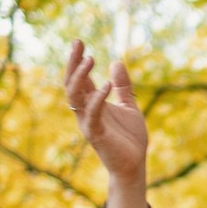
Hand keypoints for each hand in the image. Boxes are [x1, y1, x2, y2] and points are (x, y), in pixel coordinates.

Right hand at [65, 38, 150, 207]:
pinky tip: (107, 85)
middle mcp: (86, 111)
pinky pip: (92, 114)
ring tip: (90, 59)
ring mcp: (89, 122)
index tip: (78, 42)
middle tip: (77, 45)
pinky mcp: (96, 135)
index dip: (77, 60)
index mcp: (93, 103)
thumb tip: (117, 62)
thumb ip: (123, 86)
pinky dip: (98, 99)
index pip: (80, 78)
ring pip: (75, 97)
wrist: (134, 165)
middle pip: (72, 84)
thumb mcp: (129, 106)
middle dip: (73, 64)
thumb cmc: (129, 138)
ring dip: (80, 78)